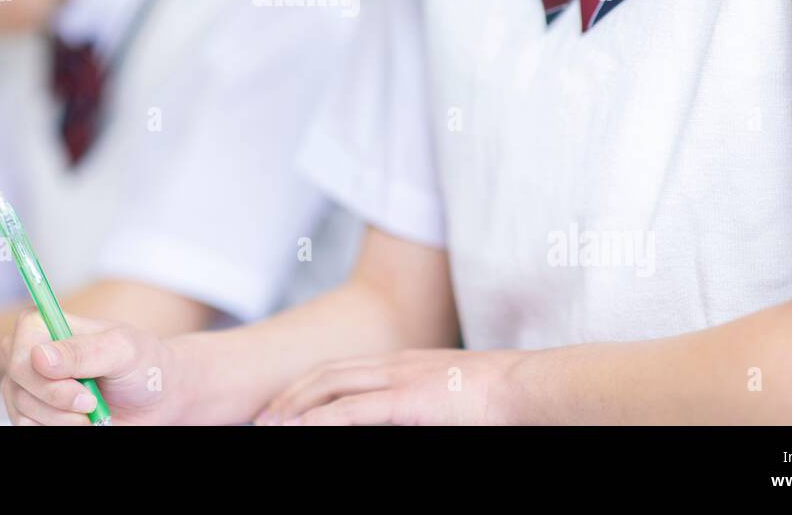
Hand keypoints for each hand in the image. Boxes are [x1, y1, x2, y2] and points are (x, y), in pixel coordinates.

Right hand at [0, 310, 180, 425]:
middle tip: (93, 402)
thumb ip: (84, 352)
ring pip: (22, 412)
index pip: (19, 348)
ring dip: (63, 420)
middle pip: (16, 384)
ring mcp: (28, 386)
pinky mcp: (33, 413)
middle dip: (58, 402)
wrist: (154, 399)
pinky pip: (28, 429)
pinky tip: (80, 421)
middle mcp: (30, 354)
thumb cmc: (142, 364)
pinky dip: (59, 429)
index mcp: (47, 325)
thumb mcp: (123, 351)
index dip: (42, 375)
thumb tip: (38, 356)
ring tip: (92, 409)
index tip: (83, 388)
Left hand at [254, 348, 525, 424]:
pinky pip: (351, 409)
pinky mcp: (406, 400)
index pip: (345, 368)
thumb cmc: (502, 398)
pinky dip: (320, 417)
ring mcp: (399, 378)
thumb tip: (414, 412)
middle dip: (291, 393)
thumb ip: (423, 402)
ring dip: (295, 405)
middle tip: (262, 416)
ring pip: (331, 386)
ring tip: (267, 424)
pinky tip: (298, 428)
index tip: (286, 403)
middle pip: (328, 372)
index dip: (311, 384)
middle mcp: (396, 364)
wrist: (529, 386)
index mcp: (405, 364)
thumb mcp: (452, 396)